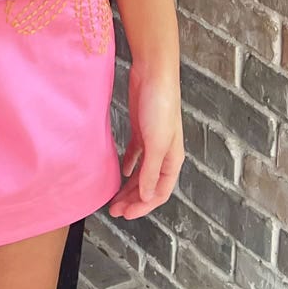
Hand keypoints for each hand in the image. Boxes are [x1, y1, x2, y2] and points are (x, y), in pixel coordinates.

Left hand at [107, 56, 183, 220]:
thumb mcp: (157, 143)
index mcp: (172, 159)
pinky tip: (121, 172)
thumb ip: (152, 171)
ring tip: (115, 198)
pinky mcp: (141, 131)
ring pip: (141, 173)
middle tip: (115, 210)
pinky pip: (136, 154)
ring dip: (129, 187)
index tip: (126, 214)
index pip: (160, 192)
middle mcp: (165, 153)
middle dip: (133, 200)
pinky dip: (129, 165)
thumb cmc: (160, 106)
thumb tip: (148, 197)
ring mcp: (152, 142)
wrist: (153, 74)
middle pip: (149, 185)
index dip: (144, 206)